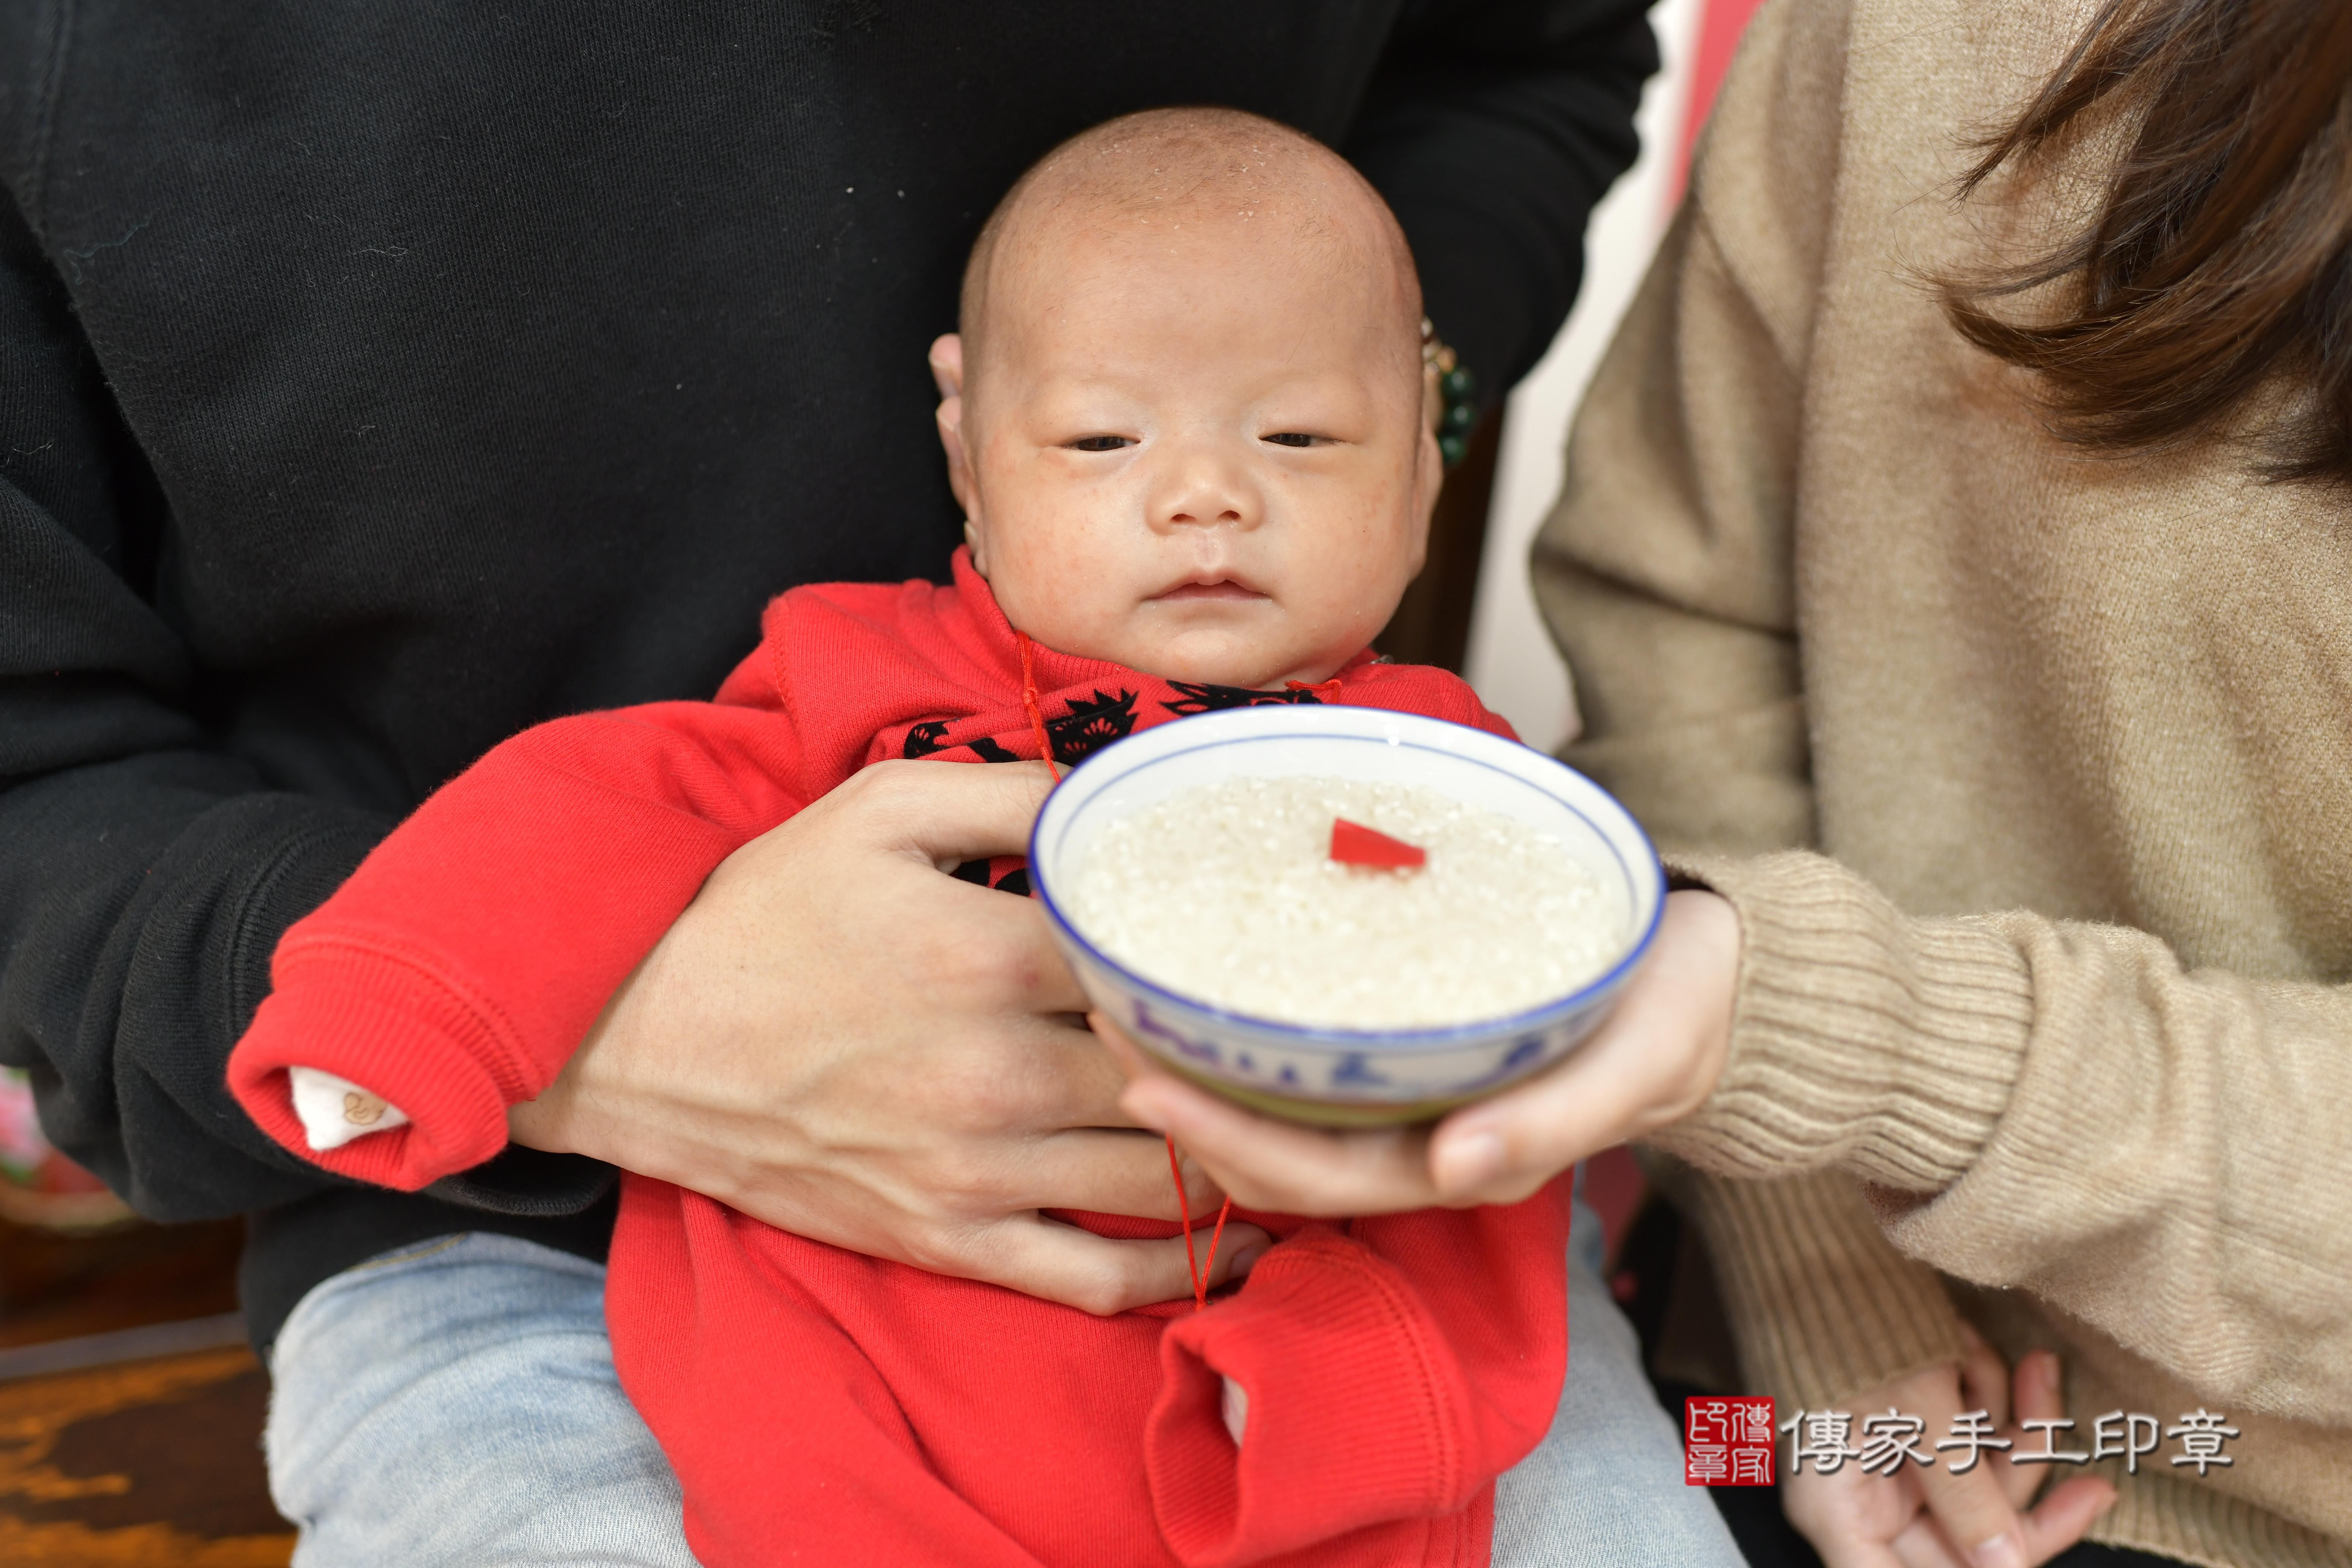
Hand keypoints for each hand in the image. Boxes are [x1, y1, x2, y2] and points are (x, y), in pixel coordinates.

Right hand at [507, 758, 1267, 1314]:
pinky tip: (1241, 1242)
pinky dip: (1179, 1272)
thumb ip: (1012, 794)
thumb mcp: (878, 812)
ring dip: (1243, 1162)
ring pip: (1161, 1182)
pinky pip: (1092, 1279)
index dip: (1234, 955)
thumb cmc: (759, 915)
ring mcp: (973, 1173)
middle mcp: (998, 1077)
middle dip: (1256, 1063)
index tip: (1279, 947)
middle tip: (1314, 1041)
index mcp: (992, 961)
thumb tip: (1118, 791)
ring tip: (1303, 1133)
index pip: (1164, 965)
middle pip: (1182, 1078)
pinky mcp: (946, 1240)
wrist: (631, 1038)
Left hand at [1103, 889, 1741, 1215]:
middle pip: (1278, 1151)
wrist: (1713, 979)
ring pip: (1285, 1111)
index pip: (1317, 1173)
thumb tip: (1452, 1172)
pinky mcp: (1413, 1049)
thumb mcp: (1637, 1062)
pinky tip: (1204, 986)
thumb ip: (1552, 1121)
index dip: (1224, 1137)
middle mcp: (1424, 1142)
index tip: (1144, 1078)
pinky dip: (1251, 1036)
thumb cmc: (1677, 1016)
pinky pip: (1314, 1063)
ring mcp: (1415, 1101)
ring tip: (1125, 1002)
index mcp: (1465, 1158)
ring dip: (1203, 1069)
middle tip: (1104, 1024)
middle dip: (1184, 1104)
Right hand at [1785, 1332, 2115, 1567]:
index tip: (2031, 1554)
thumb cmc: (1843, 1322)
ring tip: (2025, 1365)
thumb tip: (2006, 1564)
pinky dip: (1984, 1394)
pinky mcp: (1903, 1421)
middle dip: (2020, 1488)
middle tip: (2093, 1485)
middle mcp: (1859, 1496)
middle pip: (1963, 1535)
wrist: (1808, 1242)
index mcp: (1838, 1511)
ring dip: (2010, 1424)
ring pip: (1976, 1478)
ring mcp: (1883, 1459)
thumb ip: (1963, 1490)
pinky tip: (1973, 1344)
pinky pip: (1966, 1433)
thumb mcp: (1913, 1407)